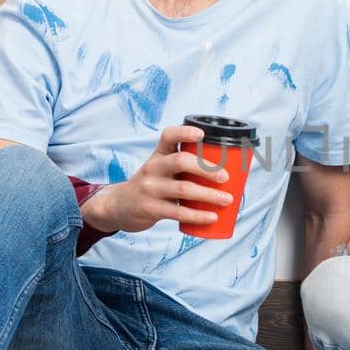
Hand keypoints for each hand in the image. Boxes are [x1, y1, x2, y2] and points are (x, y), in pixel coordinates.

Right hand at [82, 125, 233, 233]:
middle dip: (206, 168)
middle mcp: (152, 168)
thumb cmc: (152, 185)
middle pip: (181, 161)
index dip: (185, 132)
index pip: (168, 136)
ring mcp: (150, 188)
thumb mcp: (160, 168)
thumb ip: (184, 166)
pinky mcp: (150, 208)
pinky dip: (197, 215)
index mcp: (158, 154)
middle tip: (226, 177)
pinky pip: (178, 212)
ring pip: (183, 189)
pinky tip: (212, 217)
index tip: (202, 134)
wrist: (119, 205)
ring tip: (227, 200)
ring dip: (208, 195)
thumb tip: (230, 172)